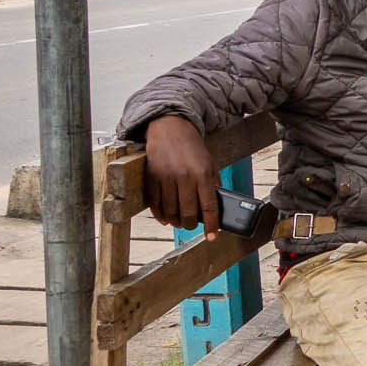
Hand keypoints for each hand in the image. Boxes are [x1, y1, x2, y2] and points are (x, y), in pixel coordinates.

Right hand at [142, 115, 219, 236]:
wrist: (169, 128)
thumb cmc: (192, 148)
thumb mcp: (210, 163)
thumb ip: (213, 184)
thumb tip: (216, 208)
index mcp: (202, 174)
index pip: (209, 206)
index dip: (212, 225)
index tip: (212, 237)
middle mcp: (184, 177)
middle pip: (188, 213)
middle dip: (191, 225)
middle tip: (192, 226)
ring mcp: (165, 178)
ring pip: (170, 211)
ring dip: (175, 222)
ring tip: (179, 223)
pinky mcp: (151, 177)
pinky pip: (155, 203)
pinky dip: (160, 215)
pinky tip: (165, 218)